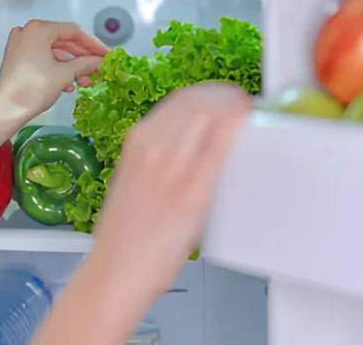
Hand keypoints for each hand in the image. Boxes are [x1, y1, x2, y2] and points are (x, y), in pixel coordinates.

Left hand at [0, 20, 108, 125]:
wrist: (7, 109)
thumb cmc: (33, 88)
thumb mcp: (65, 74)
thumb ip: (86, 63)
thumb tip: (99, 61)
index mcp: (38, 29)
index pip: (73, 31)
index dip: (93, 44)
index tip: (105, 54)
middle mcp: (27, 32)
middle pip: (63, 40)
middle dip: (82, 57)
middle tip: (97, 67)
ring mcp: (20, 44)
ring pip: (53, 51)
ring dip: (71, 65)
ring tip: (85, 80)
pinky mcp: (17, 58)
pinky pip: (43, 58)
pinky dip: (57, 68)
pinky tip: (68, 84)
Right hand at [91, 82, 250, 295]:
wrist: (117, 268)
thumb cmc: (125, 233)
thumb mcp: (134, 179)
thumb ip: (158, 158)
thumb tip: (188, 146)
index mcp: (138, 142)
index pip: (179, 100)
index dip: (208, 93)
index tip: (222, 96)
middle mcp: (153, 147)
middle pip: (196, 100)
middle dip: (223, 94)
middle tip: (239, 103)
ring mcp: (173, 167)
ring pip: (208, 113)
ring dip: (232, 105)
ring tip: (245, 112)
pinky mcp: (192, 191)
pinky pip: (218, 145)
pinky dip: (235, 126)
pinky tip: (245, 123)